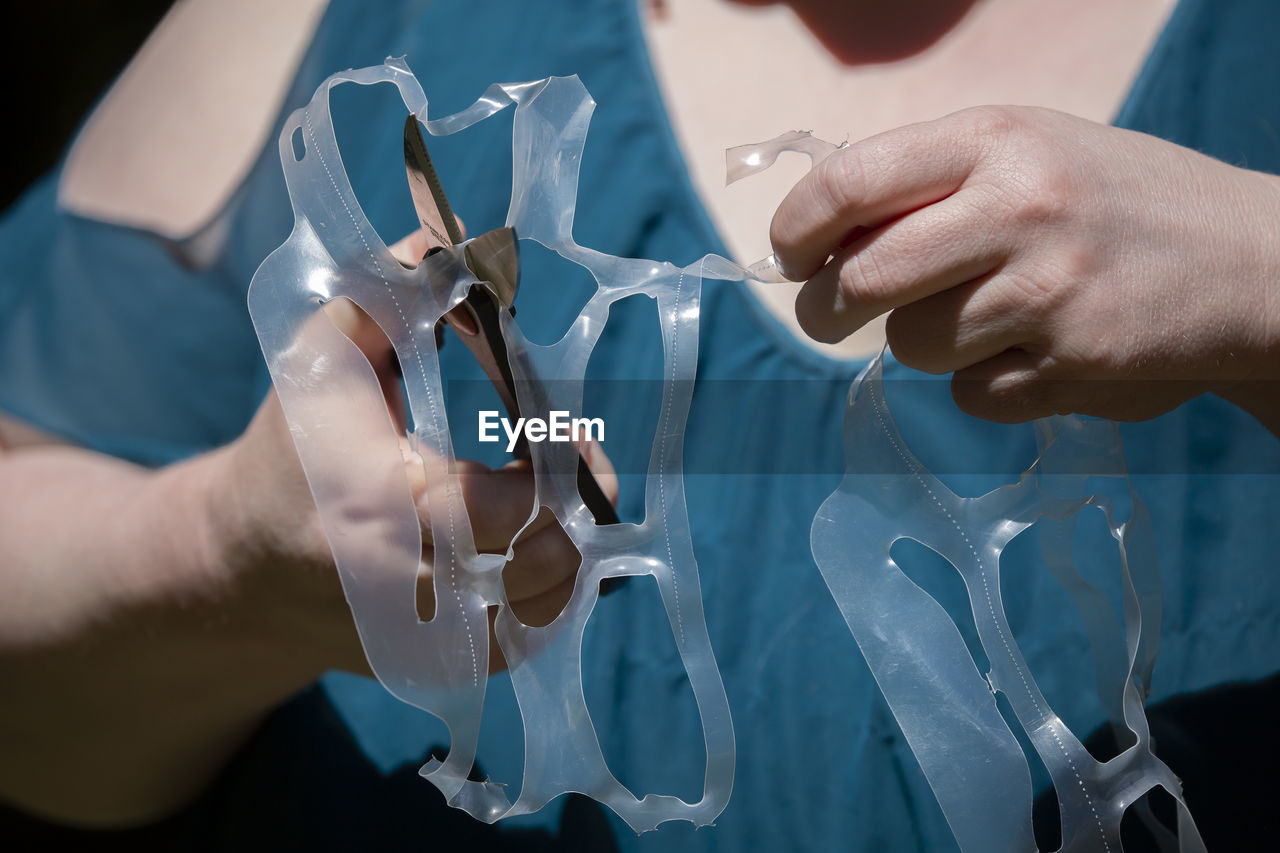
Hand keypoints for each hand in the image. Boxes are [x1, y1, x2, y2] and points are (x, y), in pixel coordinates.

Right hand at [214, 231, 615, 675]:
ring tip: (554, 500)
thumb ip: (388, 292)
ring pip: (553, 606)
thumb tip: (456, 239)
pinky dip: (550, 587)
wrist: (244, 569)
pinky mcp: (446, 669)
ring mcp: (433, 643)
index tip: (566, 426)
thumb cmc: (293, 449)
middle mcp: (413, 595)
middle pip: (550, 564)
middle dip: (580, 504)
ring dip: (573, 546)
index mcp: (387, 512)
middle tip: (577, 459)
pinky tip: (530, 544)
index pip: (519, 507)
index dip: (564, 463)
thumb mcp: (321, 358)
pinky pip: (533, 632)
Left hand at [771, 106, 1279, 423]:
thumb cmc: (1114, 202)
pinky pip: (971, 397)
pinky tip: (1036, 351)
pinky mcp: (1076, 364)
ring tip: (987, 316)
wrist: (1254, 261)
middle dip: (822, 309)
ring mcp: (1050, 291)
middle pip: (860, 282)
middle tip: (826, 315)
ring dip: (928, 343)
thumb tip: (817, 232)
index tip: (789, 256)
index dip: (795, 229)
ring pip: (913, 347)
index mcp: (995, 140)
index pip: (848, 183)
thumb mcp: (1028, 151)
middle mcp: (1020, 208)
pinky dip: (986, 385)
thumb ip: (929, 181)